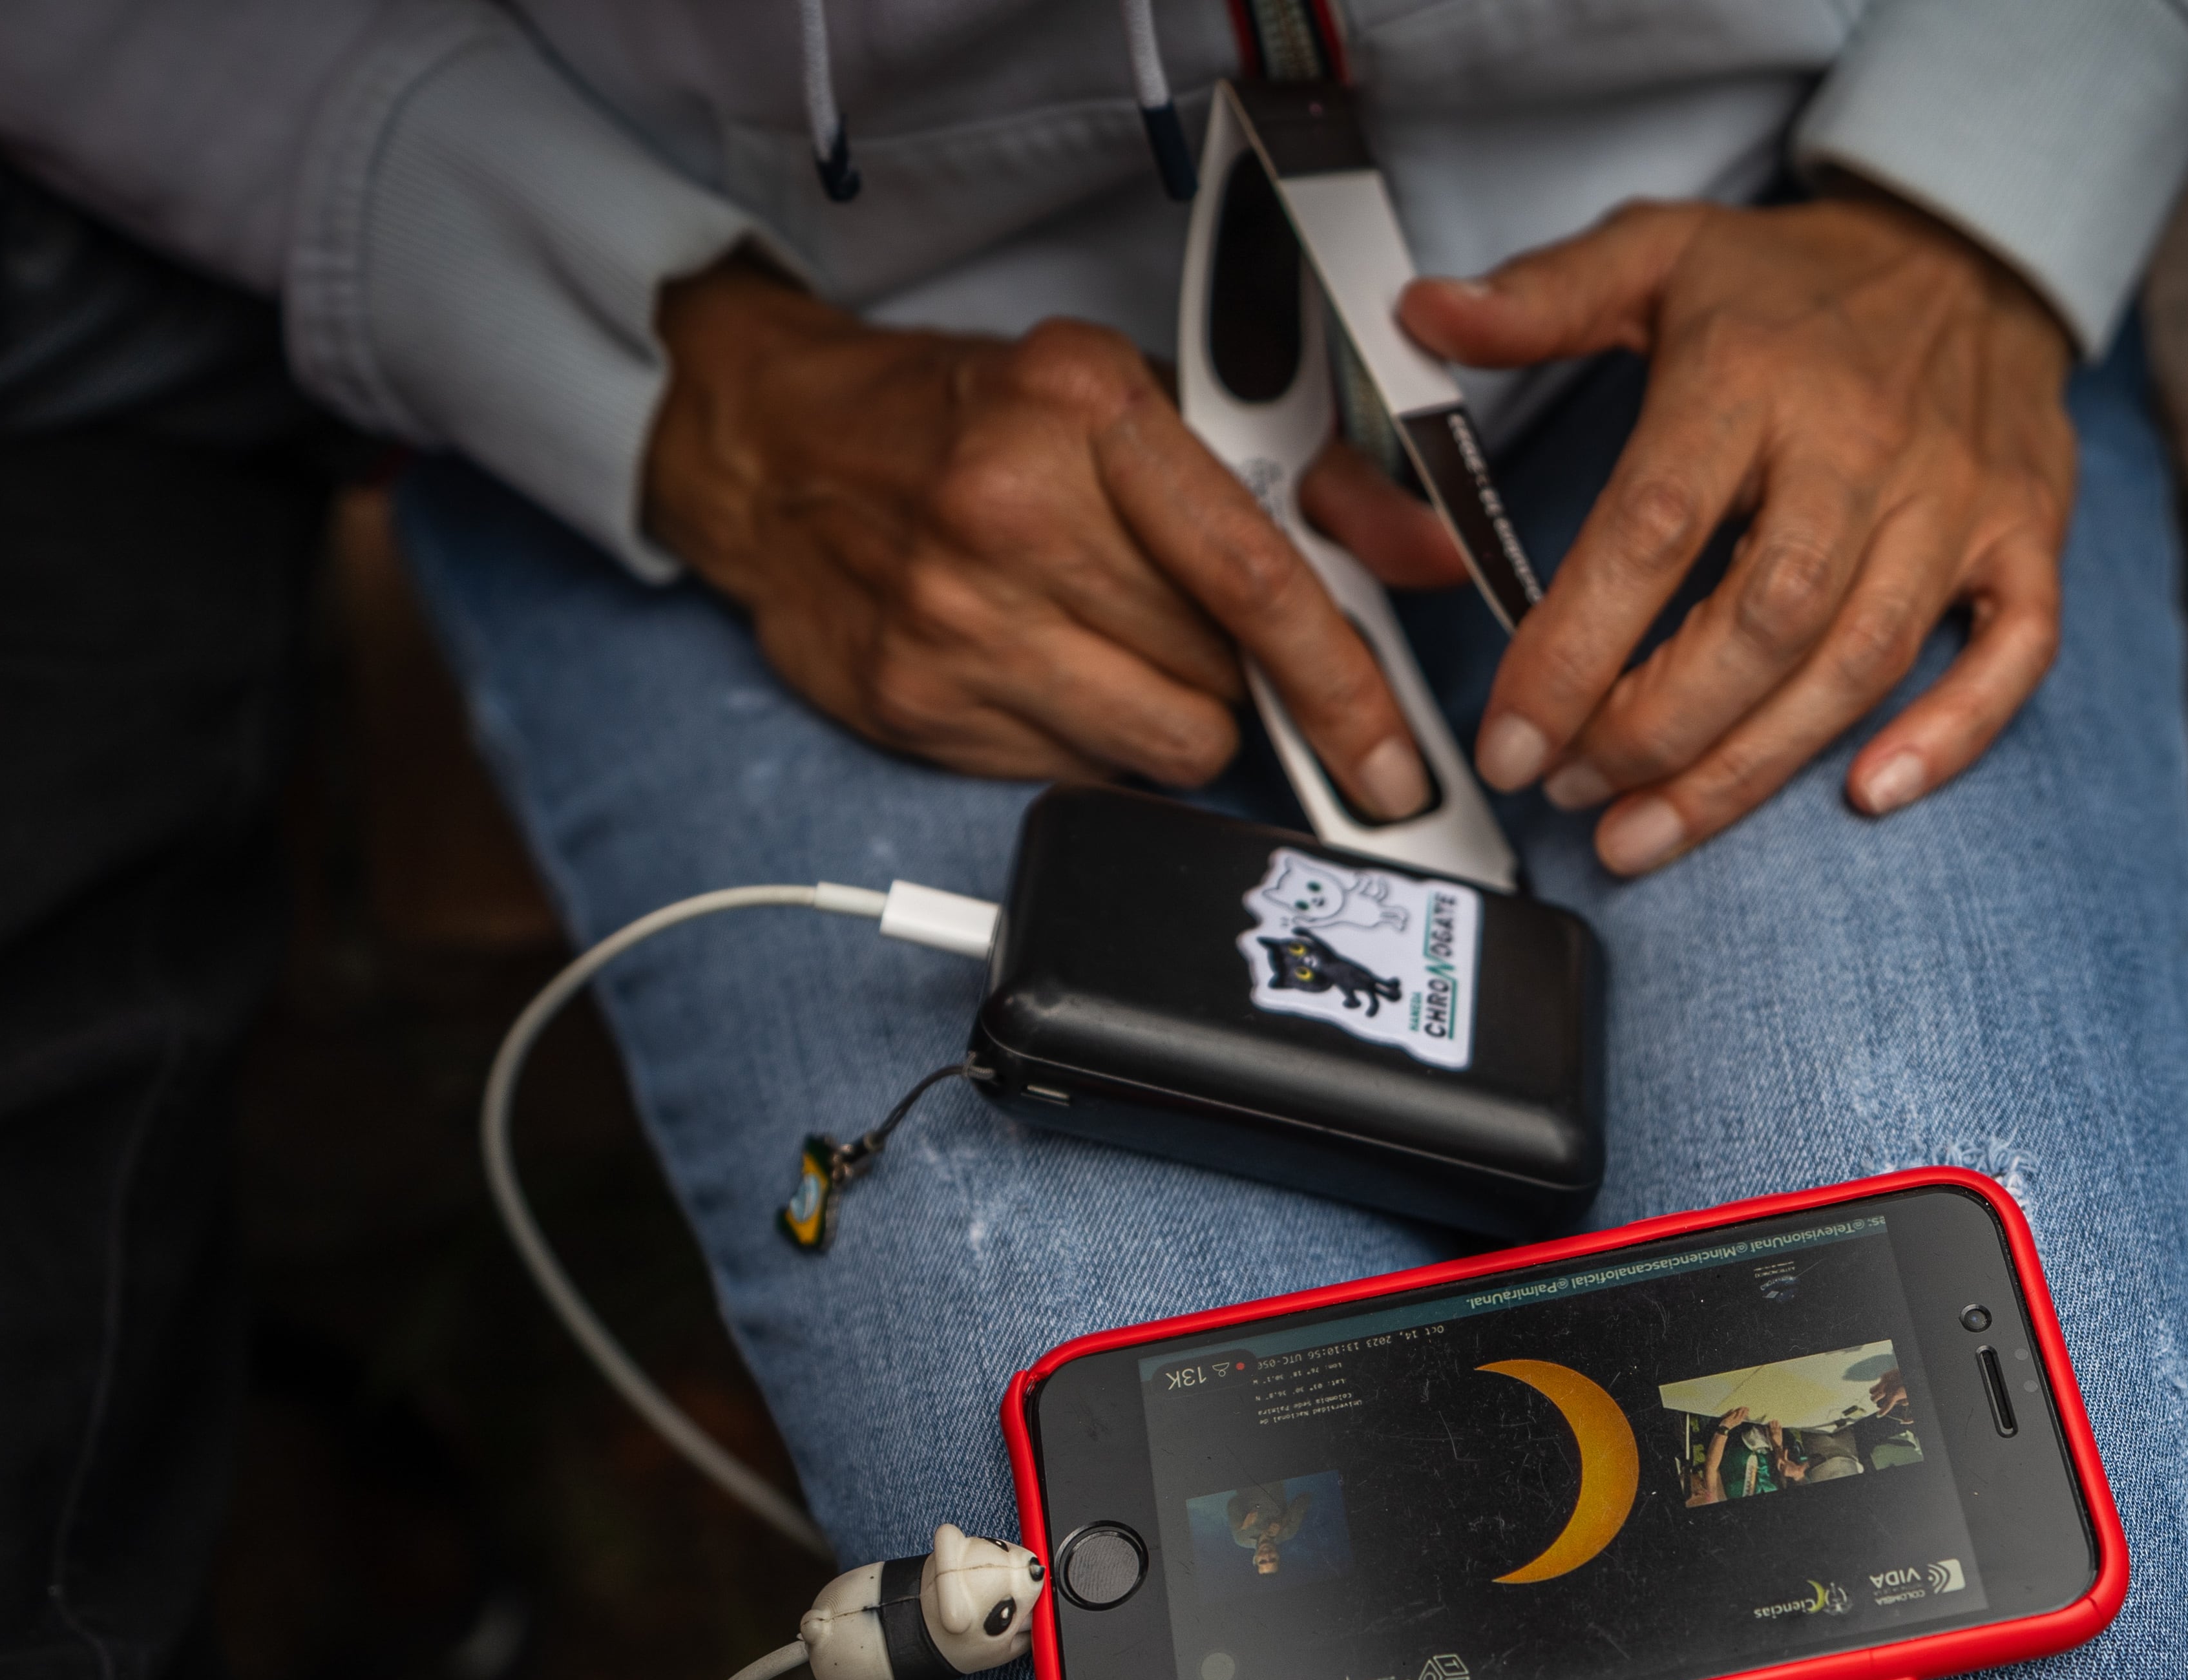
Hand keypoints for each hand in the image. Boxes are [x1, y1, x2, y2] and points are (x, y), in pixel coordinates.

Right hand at [641, 257, 1436, 814]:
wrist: (770, 450)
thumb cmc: (965, 418)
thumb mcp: (1122, 395)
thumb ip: (1285, 470)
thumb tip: (1417, 553)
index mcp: (1081, 412)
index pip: (1254, 576)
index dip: (1342, 679)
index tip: (1392, 753)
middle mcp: (1011, 516)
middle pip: (1224, 671)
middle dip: (1244, 668)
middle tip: (1195, 623)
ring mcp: (956, 623)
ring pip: (1170, 744)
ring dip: (1178, 715)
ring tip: (1117, 643)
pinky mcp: (919, 707)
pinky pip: (1085, 776)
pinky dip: (1095, 739)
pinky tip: (1044, 666)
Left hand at [1399, 193, 2076, 874]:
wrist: (1972, 244)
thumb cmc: (1797, 280)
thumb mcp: (1660, 251)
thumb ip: (1543, 296)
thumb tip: (1425, 314)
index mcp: (1753, 381)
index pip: (1653, 534)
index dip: (1574, 653)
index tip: (1511, 741)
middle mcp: (1860, 449)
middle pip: (1760, 625)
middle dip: (1655, 733)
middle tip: (1571, 790)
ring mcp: (1954, 501)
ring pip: (1859, 663)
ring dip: (1752, 767)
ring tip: (1648, 831)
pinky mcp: (2025, 537)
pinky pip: (2011, 652)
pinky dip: (1951, 733)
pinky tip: (1867, 794)